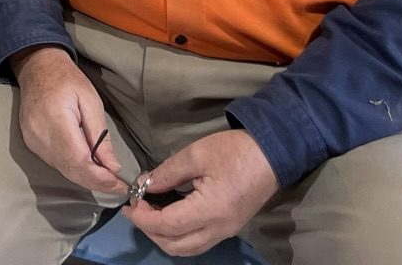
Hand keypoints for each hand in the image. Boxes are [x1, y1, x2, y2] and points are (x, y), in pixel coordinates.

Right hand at [11, 46, 124, 194]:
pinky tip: (88, 168)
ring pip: (63, 170)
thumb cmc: (67, 79)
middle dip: (96, 182)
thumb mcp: (91, 100)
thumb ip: (100, 135)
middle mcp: (40, 134)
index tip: (120, 184)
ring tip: (107, 178)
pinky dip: (73, 169)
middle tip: (118, 186)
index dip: (100, 176)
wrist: (37, 68)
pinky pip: (55, 163)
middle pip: (71, 169)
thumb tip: (112, 166)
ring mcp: (32, 140)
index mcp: (56, 119)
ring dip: (86, 178)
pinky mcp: (31, 143)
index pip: (79, 159)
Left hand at [126, 129, 278, 256]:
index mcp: (210, 211)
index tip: (129, 204)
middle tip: (135, 209)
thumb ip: (166, 172)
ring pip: (187, 249)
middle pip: (175, 245)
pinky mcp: (229, 228)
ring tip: (148, 213)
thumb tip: (144, 185)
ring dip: (164, 237)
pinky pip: (198, 242)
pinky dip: (178, 235)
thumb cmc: (235, 151)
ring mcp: (225, 232)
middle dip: (150, 230)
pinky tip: (169, 215)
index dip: (144, 218)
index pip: (168, 225)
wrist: (272, 154)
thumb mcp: (195, 154)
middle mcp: (218, 229)